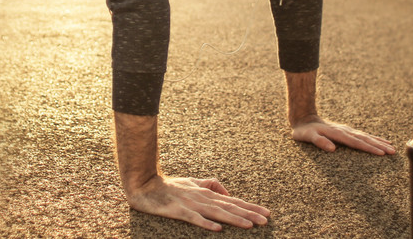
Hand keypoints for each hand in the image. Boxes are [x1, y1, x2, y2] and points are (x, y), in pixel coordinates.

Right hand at [125, 174, 270, 231]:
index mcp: (207, 192)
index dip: (250, 207)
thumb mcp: (193, 182)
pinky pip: (194, 218)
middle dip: (249, 214)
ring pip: (217, 212)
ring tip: (250, 225)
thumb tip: (226, 192)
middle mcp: (203, 197)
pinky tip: (217, 229)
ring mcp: (191, 204)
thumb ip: (210, 185)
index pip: (233, 201)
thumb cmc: (170, 186)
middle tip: (266, 220)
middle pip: (230, 207)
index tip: (266, 213)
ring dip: (234, 219)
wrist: (145, 185)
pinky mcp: (178, 211)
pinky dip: (206, 223)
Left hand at [291, 116, 395, 155]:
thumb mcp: (307, 137)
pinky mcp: (347, 131)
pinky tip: (382, 141)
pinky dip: (373, 138)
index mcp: (337, 134)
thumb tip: (332, 149)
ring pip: (366, 137)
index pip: (356, 142)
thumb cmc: (304, 131)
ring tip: (392, 147)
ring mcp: (347, 130)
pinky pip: (363, 135)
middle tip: (393, 152)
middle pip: (365, 139)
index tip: (381, 153)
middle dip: (379, 146)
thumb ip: (319, 141)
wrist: (304, 118)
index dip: (369, 148)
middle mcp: (345, 131)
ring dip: (379, 142)